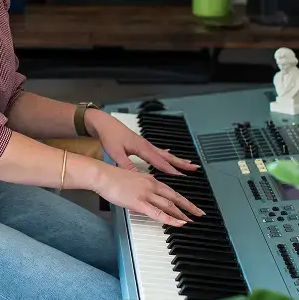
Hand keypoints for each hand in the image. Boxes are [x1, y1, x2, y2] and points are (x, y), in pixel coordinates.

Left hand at [85, 108, 199, 176]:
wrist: (104, 123)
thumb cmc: (109, 136)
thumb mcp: (116, 153)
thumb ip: (127, 165)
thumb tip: (138, 177)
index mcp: (142, 148)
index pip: (159, 161)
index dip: (171, 170)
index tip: (182, 176)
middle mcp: (146, 145)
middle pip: (167, 156)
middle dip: (181, 163)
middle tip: (194, 167)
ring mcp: (145, 144)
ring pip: (164, 153)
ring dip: (176, 159)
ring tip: (187, 163)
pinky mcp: (141, 144)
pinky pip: (158, 151)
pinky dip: (166, 154)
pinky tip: (169, 154)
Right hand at [93, 160, 204, 225]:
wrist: (103, 175)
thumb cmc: (112, 178)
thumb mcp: (132, 180)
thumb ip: (142, 189)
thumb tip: (146, 200)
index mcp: (150, 179)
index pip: (171, 191)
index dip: (182, 199)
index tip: (190, 205)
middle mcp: (151, 185)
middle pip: (175, 197)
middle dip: (188, 207)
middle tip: (199, 213)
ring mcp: (146, 194)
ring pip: (169, 205)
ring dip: (182, 214)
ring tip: (190, 221)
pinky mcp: (139, 203)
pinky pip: (158, 213)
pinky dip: (170, 219)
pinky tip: (178, 223)